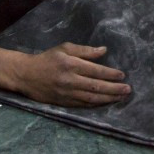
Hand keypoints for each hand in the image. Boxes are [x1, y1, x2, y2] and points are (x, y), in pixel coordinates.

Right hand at [10, 43, 130, 106]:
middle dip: (114, 89)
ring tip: (121, 98)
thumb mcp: (64, 48)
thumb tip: (104, 51)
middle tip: (128, 90)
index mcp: (71, 64)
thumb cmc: (47, 59)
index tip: (122, 75)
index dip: (110, 74)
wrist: (26, 75)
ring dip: (108, 99)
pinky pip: (83, 105)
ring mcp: (67, 93)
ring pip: (91, 98)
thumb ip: (85, 50)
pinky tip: (106, 103)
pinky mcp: (63, 103)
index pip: (95, 71)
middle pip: (96, 86)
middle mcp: (70, 80)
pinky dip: (96, 105)